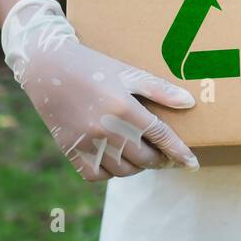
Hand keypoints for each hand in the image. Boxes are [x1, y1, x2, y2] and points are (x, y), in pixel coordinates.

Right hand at [1, 0, 200, 181]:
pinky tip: (116, 160)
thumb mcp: (128, 73)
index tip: (193, 165)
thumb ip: (159, 90)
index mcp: (124, 108)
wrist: (47, 67)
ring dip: (137, 167)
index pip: (160, 137)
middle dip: (159, 160)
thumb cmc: (94, 67)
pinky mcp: (69, 149)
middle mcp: (106, 129)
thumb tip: (189, 103)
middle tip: (164, 155)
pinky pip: (95, 174)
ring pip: (122, 170)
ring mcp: (86, 142)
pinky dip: (110, 172)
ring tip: (142, 156)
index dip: (179, 152)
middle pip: (144, 158)